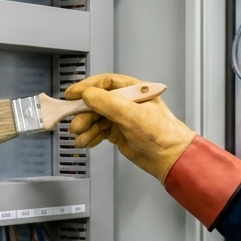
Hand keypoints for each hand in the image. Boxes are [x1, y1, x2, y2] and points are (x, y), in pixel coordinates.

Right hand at [65, 73, 196, 180]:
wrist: (168, 157)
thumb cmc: (160, 132)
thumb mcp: (131, 114)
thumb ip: (107, 103)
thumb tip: (87, 95)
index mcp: (132, 90)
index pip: (104, 83)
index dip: (86, 87)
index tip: (71, 94)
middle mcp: (125, 102)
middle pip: (96, 102)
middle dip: (84, 113)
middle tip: (76, 124)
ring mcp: (121, 118)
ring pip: (95, 118)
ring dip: (86, 128)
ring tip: (81, 137)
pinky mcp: (118, 133)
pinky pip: (98, 131)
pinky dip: (91, 137)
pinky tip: (86, 142)